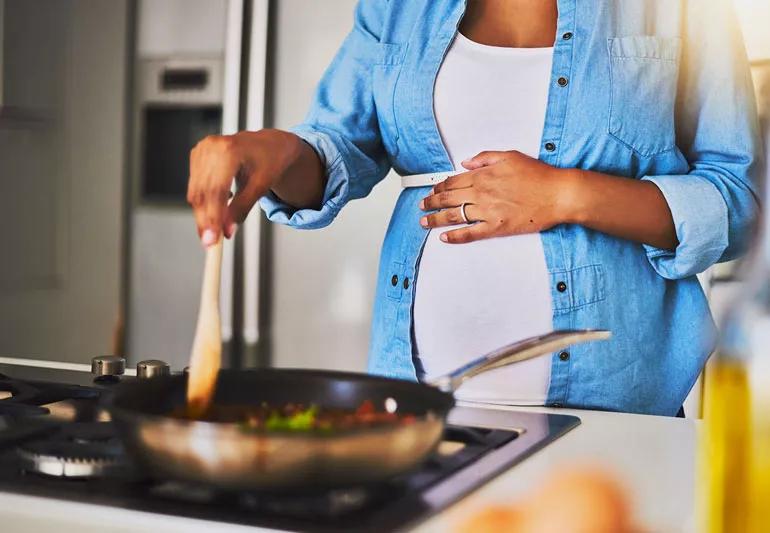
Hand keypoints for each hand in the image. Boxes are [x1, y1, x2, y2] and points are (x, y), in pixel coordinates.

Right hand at [187, 129, 307, 245]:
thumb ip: (242, 208)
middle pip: (202, 192)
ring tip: (214, 231)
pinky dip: (203, 202)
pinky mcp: (197, 155)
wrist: (270, 144)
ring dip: (202, 214)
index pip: (215, 189)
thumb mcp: (261, 186)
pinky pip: (195, 185)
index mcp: (230, 149)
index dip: (212, 217)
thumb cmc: (270, 161)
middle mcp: (212, 146)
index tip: (213, 239)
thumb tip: (227, 230)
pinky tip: (218, 207)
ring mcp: (202, 149)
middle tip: (210, 243)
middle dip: (205, 220)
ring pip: (195, 191)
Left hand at [419, 150, 573, 243]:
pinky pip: (470, 234)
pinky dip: (455, 236)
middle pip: (448, 198)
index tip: (432, 190)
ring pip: (453, 216)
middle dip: (431, 202)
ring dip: (435, 219)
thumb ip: (485, 158)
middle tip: (422, 205)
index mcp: (483, 176)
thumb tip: (467, 162)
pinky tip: (444, 237)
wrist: (557, 194)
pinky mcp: (496, 228)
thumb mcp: (510, 156)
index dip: (439, 187)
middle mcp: (481, 194)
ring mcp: (487, 212)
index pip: (452, 181)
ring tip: (424, 221)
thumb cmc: (539, 176)